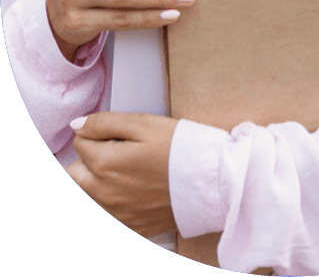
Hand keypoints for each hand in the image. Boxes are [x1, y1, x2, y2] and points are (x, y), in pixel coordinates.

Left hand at [66, 112, 179, 237]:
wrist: (212, 181)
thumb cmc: (179, 147)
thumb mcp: (143, 122)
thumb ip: (104, 123)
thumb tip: (76, 125)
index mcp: (104, 164)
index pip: (79, 141)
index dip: (98, 132)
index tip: (121, 133)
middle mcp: (104, 193)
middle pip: (77, 172)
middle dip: (92, 158)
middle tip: (123, 149)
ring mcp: (118, 213)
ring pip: (93, 191)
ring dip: (104, 178)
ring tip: (136, 167)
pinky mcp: (133, 225)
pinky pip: (113, 209)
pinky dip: (120, 197)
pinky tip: (143, 187)